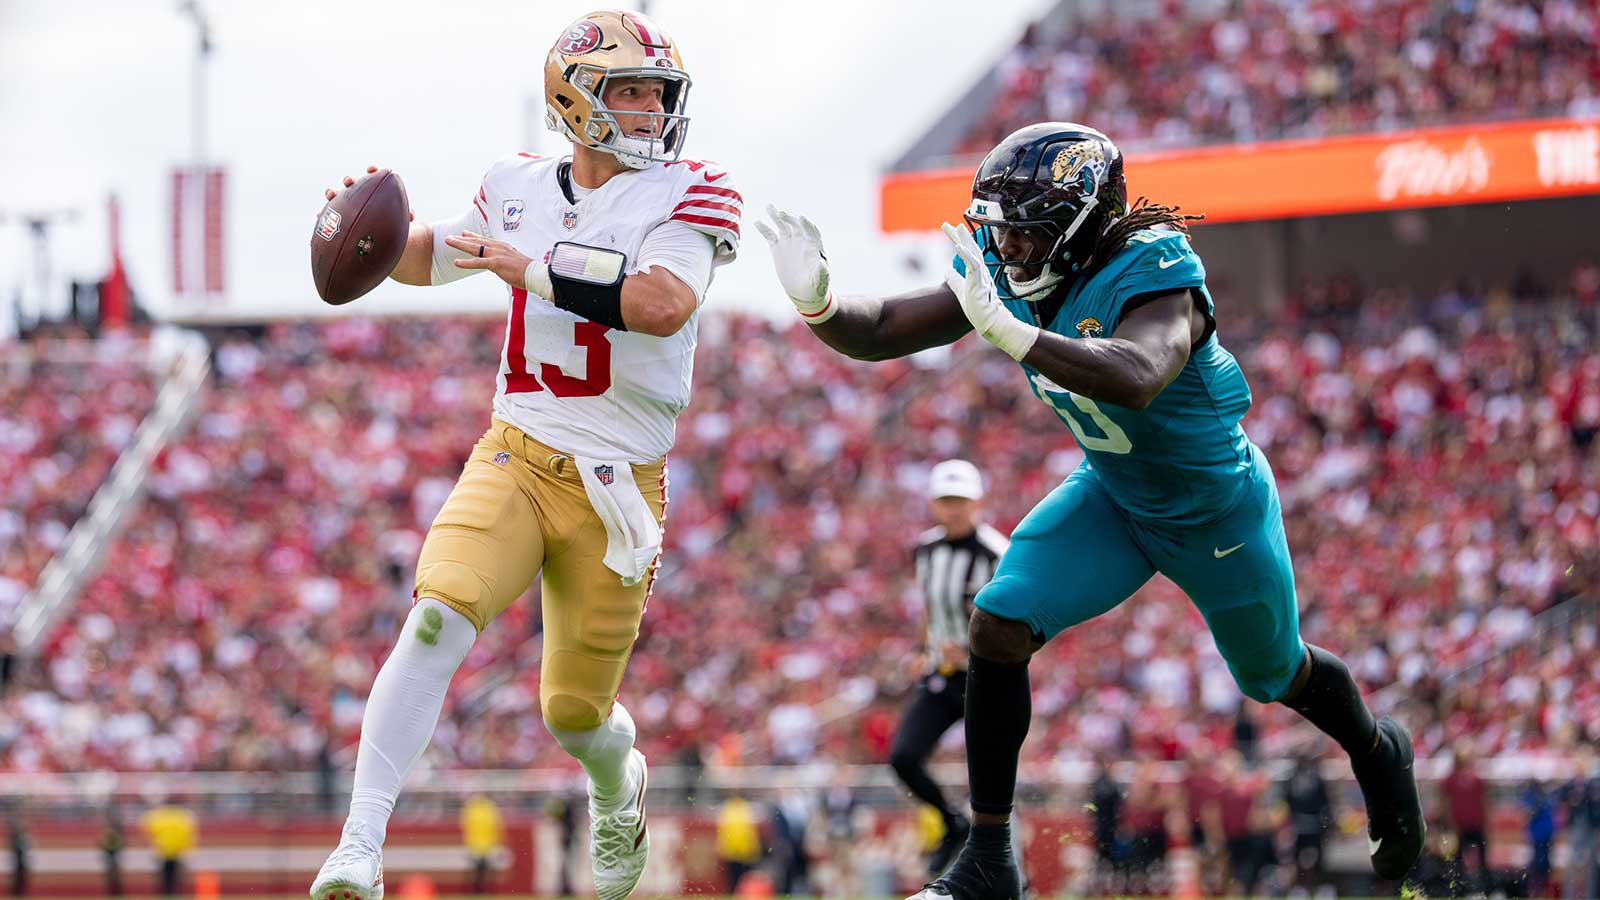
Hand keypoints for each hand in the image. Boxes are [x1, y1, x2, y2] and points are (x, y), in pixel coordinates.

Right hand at [324, 165, 413, 220]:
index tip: (372, 169)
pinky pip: (326, 218)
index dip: (373, 171)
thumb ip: (404, 217)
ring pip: (336, 196)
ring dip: (332, 193)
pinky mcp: (336, 219)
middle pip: (352, 184)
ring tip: (331, 195)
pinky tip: (317, 217)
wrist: (379, 240)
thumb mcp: (400, 222)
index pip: (374, 177)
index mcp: (375, 193)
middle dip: (350, 180)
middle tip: (349, 182)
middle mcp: (358, 195)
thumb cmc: (391, 227)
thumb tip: (411, 215)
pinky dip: (321, 218)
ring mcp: (345, 206)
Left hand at [445, 231, 547, 295]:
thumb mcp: (513, 261)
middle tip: (448, 236)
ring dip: (460, 244)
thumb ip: (505, 260)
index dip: (473, 236)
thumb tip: (501, 264)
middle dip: (461, 238)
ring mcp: (496, 254)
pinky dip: (465, 262)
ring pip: (474, 248)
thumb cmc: (526, 271)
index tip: (463, 233)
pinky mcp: (496, 263)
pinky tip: (456, 262)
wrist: (535, 274)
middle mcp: (498, 248)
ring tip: (448, 241)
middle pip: (476, 241)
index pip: (485, 240)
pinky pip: (477, 262)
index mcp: (502, 247)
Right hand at [755, 204, 834, 321]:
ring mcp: (789, 243)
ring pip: (782, 226)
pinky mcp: (778, 249)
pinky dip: (764, 228)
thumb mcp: (821, 280)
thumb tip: (822, 264)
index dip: (806, 224)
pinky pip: (770, 236)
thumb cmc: (817, 285)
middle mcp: (802, 240)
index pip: (811, 231)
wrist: (804, 291)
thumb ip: (822, 272)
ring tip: (769, 207)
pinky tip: (757, 222)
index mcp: (814, 245)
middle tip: (780, 214)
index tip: (801, 218)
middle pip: (795, 225)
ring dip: (776, 216)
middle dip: (789, 218)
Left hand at [940, 222, 1037, 360]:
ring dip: (963, 240)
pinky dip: (966, 254)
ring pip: (972, 253)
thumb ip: (955, 280)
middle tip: (945, 224)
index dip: (959, 240)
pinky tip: (959, 245)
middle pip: (969, 248)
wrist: (991, 322)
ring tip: (956, 227)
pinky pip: (973, 265)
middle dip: (958, 235)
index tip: (950, 229)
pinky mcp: (980, 282)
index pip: (967, 252)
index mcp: (976, 273)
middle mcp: (980, 271)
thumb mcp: (961, 291)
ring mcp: (981, 276)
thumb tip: (946, 271)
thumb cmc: (979, 309)